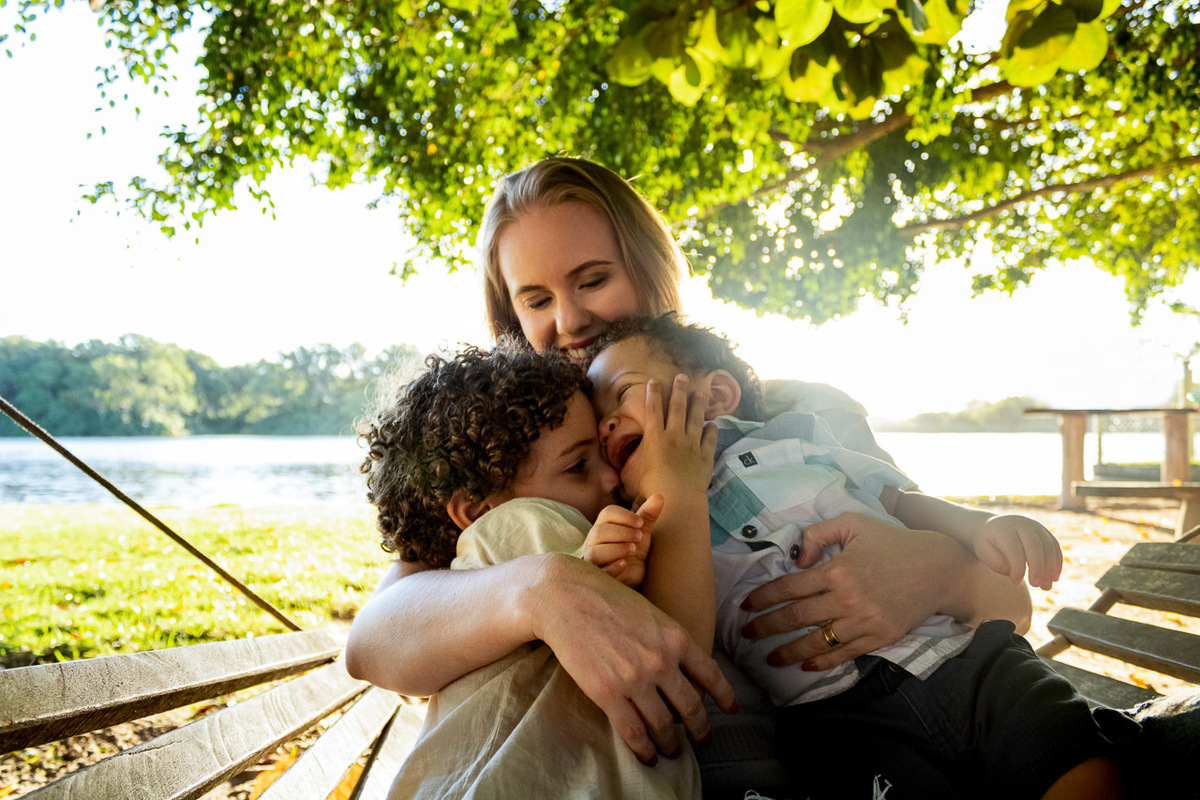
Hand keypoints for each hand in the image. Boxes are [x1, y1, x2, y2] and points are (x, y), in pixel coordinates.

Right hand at [531, 554, 737, 763]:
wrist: (566, 597)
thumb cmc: (605, 597)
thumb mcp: (650, 612)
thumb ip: (668, 639)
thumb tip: (681, 667)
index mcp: (676, 637)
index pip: (710, 674)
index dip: (724, 696)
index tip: (731, 709)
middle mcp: (661, 661)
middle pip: (691, 706)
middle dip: (700, 728)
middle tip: (703, 738)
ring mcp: (635, 679)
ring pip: (663, 724)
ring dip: (671, 743)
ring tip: (672, 751)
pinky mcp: (607, 693)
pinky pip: (633, 731)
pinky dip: (644, 749)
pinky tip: (648, 756)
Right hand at [583, 495, 661, 586]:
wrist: (633, 576)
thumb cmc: (633, 550)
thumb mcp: (641, 531)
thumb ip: (647, 515)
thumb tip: (659, 496)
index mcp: (604, 525)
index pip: (607, 513)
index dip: (624, 516)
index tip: (640, 522)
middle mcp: (594, 541)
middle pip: (599, 531)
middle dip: (621, 532)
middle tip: (639, 537)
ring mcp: (593, 560)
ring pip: (595, 551)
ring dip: (616, 549)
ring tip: (633, 549)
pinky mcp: (598, 576)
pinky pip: (599, 572)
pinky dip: (611, 567)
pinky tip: (625, 564)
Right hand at [623, 374, 716, 504]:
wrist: (677, 500)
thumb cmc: (649, 489)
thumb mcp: (630, 475)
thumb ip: (629, 463)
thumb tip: (622, 460)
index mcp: (654, 438)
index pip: (652, 410)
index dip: (653, 393)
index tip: (654, 381)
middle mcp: (674, 436)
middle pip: (677, 407)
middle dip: (679, 390)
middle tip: (683, 377)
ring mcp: (692, 445)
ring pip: (696, 418)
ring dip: (698, 404)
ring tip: (700, 392)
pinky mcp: (705, 457)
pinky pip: (710, 438)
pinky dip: (712, 429)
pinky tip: (713, 424)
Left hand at [738, 513, 963, 672]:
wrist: (939, 569)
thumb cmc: (893, 543)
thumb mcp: (854, 524)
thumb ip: (820, 534)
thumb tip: (797, 558)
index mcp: (837, 570)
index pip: (789, 587)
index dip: (763, 598)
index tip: (745, 606)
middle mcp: (847, 599)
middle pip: (796, 617)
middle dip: (766, 627)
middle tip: (747, 635)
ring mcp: (864, 622)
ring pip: (817, 641)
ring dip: (789, 652)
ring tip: (770, 659)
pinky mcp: (880, 638)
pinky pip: (844, 654)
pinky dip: (823, 662)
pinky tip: (806, 666)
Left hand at [975, 514, 1062, 589]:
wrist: (990, 527)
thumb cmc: (987, 545)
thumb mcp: (985, 554)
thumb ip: (1000, 564)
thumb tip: (1018, 573)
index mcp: (1004, 529)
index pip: (1014, 549)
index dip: (1017, 567)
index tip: (1015, 582)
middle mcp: (1021, 524)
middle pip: (1035, 545)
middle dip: (1037, 567)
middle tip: (1035, 585)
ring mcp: (1035, 526)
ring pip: (1048, 546)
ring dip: (1050, 568)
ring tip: (1046, 587)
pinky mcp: (1044, 531)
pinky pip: (1055, 547)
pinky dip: (1056, 563)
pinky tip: (1053, 578)